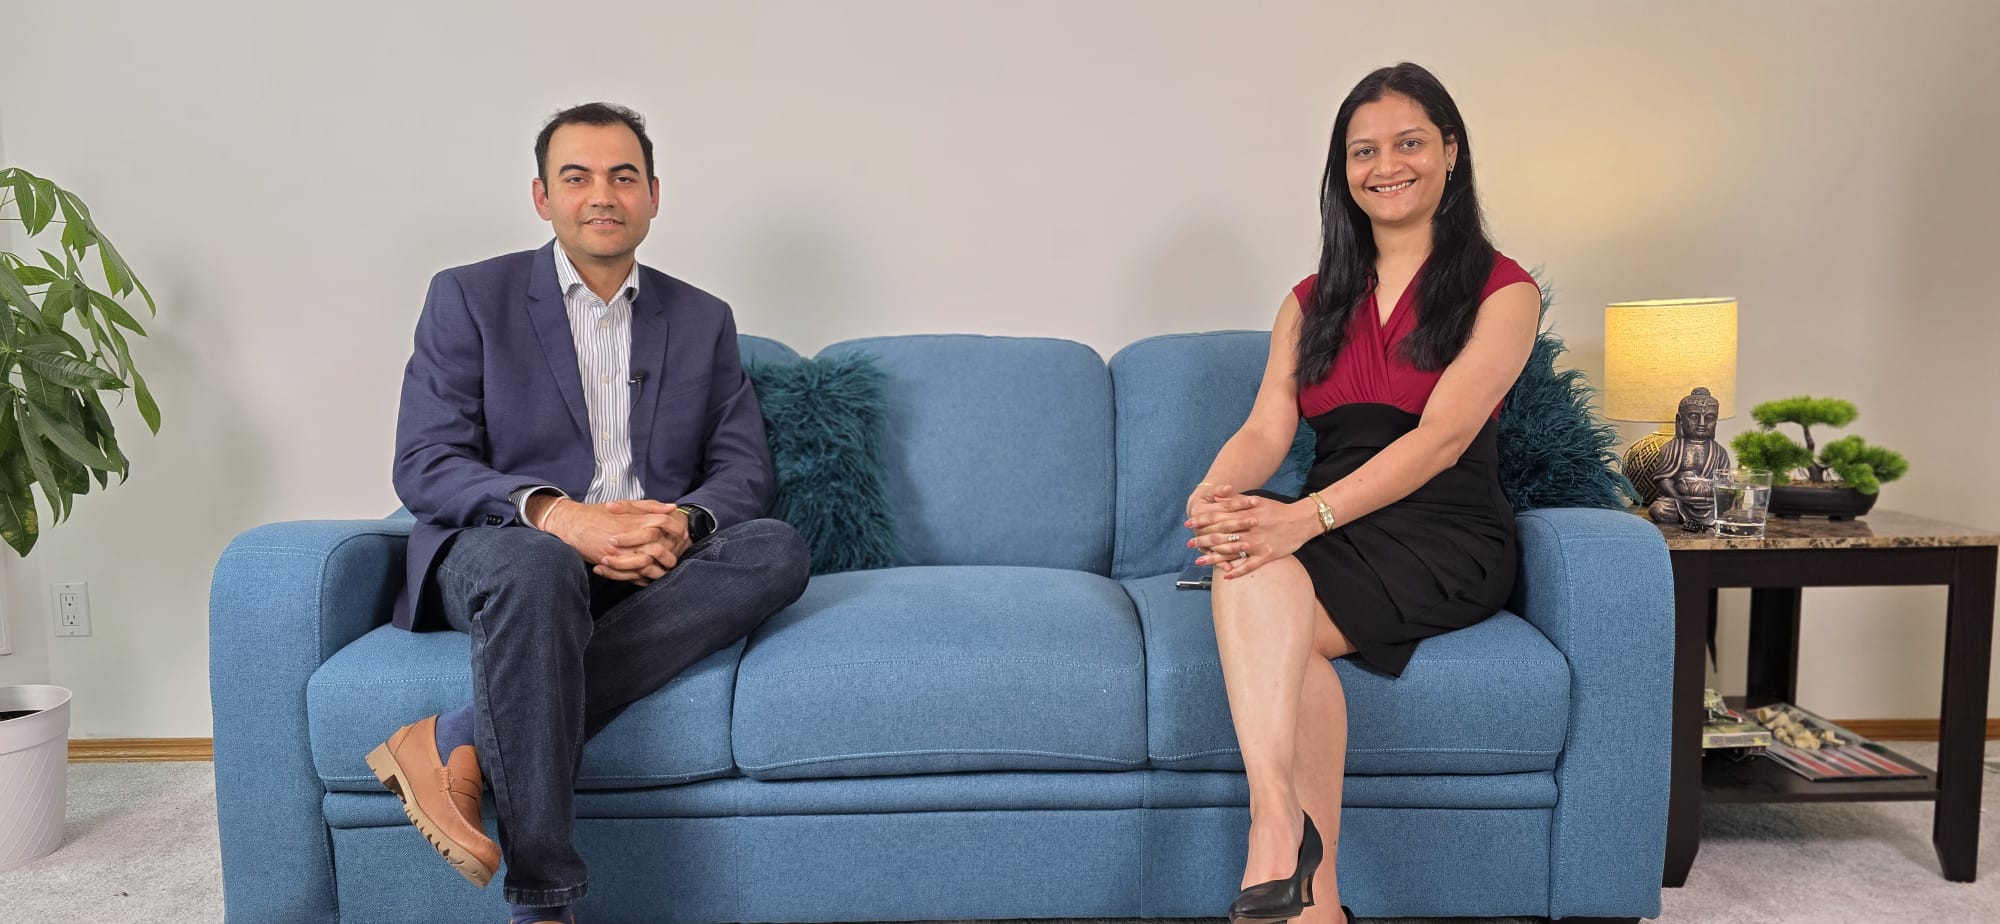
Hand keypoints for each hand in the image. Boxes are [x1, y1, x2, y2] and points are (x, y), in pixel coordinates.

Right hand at [541, 498, 689, 585]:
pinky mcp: (610, 563)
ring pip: (646, 565)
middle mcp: (628, 536)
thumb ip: (649, 506)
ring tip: (663, 570)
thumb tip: (672, 508)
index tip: (682, 535)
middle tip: (674, 557)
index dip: (676, 528)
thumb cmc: (599, 513)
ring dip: (658, 570)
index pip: (662, 523)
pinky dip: (642, 579)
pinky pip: (631, 576)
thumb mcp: (624, 504)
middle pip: (658, 548)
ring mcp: (619, 552)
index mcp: (633, 520)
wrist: (572, 523)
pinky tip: (647, 577)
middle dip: (669, 555)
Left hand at [1185, 484, 1321, 579]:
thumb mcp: (1256, 500)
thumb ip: (1234, 500)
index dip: (1202, 520)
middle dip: (1203, 539)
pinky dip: (1237, 571)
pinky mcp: (1267, 555)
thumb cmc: (1277, 509)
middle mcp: (1249, 528)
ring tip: (1199, 561)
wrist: (1302, 520)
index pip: (1218, 516)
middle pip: (1221, 534)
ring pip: (1231, 551)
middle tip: (1189, 543)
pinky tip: (1225, 575)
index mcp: (1245, 513)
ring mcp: (1258, 542)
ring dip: (1213, 557)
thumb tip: (1215, 497)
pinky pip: (1249, 565)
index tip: (1189, 524)